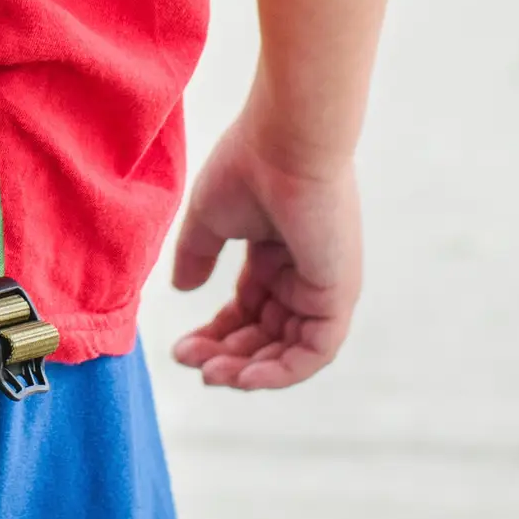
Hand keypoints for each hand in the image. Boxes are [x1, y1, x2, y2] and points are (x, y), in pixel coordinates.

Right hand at [165, 113, 361, 389]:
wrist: (285, 141)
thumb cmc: (247, 166)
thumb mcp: (209, 218)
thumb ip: (197, 255)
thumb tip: (183, 290)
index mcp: (276, 252)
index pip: (248, 309)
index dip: (215, 333)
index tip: (180, 348)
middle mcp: (303, 274)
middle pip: (265, 334)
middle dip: (226, 354)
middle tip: (188, 362)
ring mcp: (323, 287)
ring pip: (287, 350)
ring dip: (248, 369)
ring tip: (209, 373)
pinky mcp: (338, 296)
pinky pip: (313, 352)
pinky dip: (281, 371)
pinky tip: (243, 376)